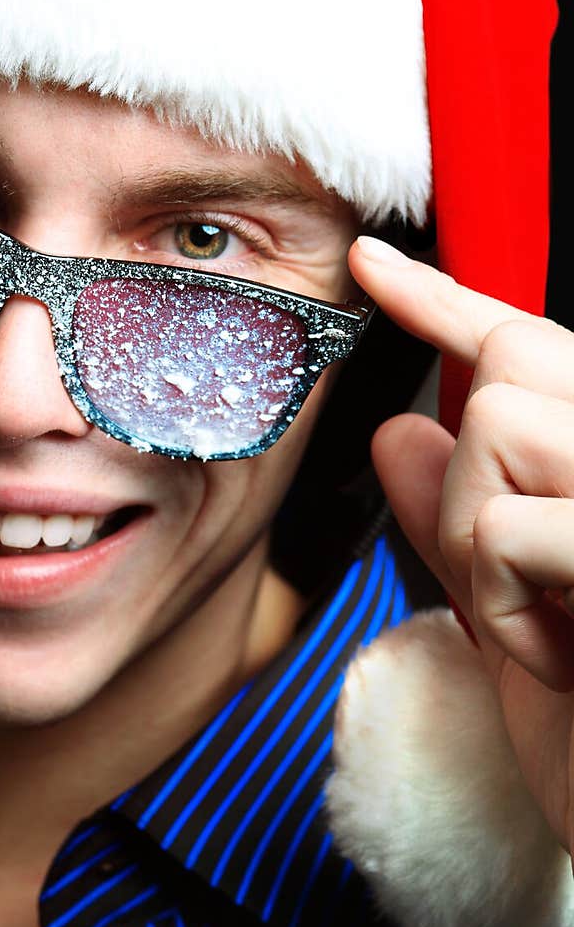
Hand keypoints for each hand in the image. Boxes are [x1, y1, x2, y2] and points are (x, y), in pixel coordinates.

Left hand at [350, 235, 573, 860]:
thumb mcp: (508, 610)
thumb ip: (455, 517)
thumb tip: (399, 432)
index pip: (529, 344)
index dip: (446, 299)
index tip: (374, 265)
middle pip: (506, 376)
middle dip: (463, 479)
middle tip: (508, 588)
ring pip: (498, 429)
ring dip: (478, 544)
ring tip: (540, 629)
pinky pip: (506, 524)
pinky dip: (499, 602)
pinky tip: (551, 660)